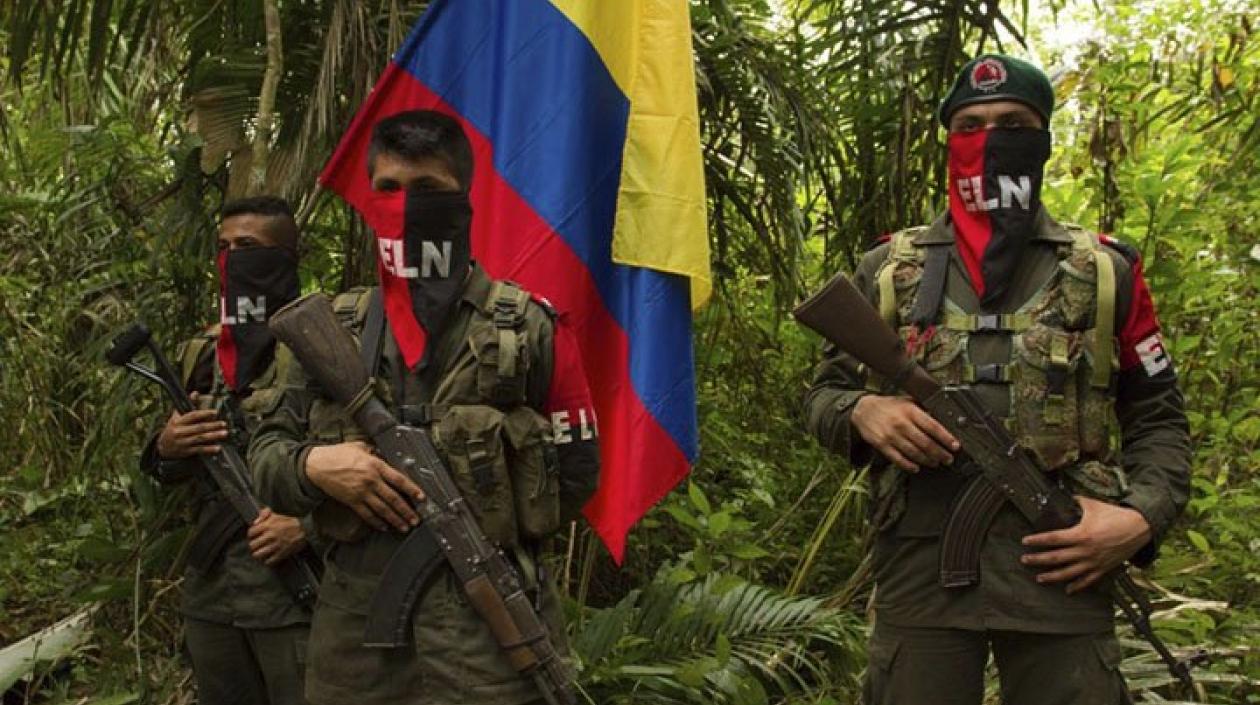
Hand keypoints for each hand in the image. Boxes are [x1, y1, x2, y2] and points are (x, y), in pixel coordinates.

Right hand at [156, 393, 228, 458]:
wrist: (162, 447)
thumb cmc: (173, 429)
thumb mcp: (177, 417)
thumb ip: (187, 406)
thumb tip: (195, 393)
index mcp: (177, 422)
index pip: (192, 416)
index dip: (204, 414)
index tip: (215, 412)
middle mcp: (179, 432)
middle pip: (198, 428)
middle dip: (212, 426)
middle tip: (223, 424)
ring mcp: (182, 442)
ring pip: (200, 438)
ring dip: (213, 436)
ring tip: (224, 433)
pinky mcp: (186, 452)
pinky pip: (199, 450)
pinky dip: (209, 449)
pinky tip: (218, 448)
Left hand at [247, 508, 306, 565]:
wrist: (304, 530)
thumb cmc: (289, 523)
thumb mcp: (276, 515)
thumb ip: (264, 514)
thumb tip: (254, 522)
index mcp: (268, 526)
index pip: (251, 533)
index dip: (251, 535)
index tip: (254, 536)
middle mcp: (270, 536)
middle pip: (252, 545)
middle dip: (253, 545)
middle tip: (257, 545)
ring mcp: (276, 546)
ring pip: (258, 554)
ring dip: (258, 554)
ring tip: (260, 552)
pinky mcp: (281, 553)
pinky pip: (269, 561)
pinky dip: (267, 560)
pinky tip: (269, 557)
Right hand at [303, 441, 424, 532]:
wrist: (317, 465)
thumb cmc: (338, 454)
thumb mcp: (360, 446)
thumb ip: (375, 452)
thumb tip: (386, 455)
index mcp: (375, 465)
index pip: (399, 480)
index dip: (412, 490)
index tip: (422, 498)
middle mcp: (371, 480)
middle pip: (393, 499)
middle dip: (407, 511)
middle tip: (416, 519)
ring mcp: (361, 493)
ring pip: (382, 510)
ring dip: (395, 519)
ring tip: (405, 527)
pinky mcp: (352, 501)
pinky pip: (367, 515)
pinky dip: (376, 522)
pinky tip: (384, 526)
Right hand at [851, 395, 959, 471]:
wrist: (863, 410)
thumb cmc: (888, 406)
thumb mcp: (907, 401)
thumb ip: (923, 410)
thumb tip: (943, 420)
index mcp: (910, 411)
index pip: (932, 426)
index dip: (946, 438)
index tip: (955, 446)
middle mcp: (901, 423)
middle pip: (925, 443)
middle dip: (940, 453)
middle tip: (948, 458)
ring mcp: (891, 435)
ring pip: (914, 453)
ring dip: (927, 460)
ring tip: (935, 462)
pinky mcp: (882, 445)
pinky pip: (898, 459)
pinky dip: (909, 465)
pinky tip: (916, 467)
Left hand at [1021, 496, 1151, 593]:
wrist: (1139, 528)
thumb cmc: (1115, 515)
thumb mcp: (1093, 505)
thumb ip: (1076, 501)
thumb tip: (1065, 495)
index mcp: (1081, 534)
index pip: (1053, 539)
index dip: (1037, 541)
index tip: (1025, 541)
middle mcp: (1085, 550)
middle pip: (1056, 558)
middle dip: (1038, 560)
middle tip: (1024, 560)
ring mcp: (1094, 562)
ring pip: (1069, 573)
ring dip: (1052, 576)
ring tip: (1039, 578)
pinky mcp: (1103, 568)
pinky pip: (1088, 581)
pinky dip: (1077, 586)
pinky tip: (1067, 590)